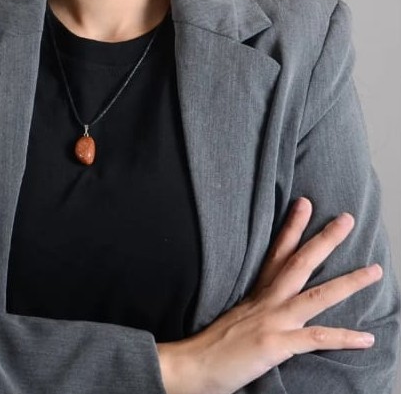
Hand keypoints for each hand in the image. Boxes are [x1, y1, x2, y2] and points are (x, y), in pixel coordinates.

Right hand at [157, 198, 381, 393]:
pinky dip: (343, 338)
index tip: (305, 203)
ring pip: (317, 296)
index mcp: (257, 293)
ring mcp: (272, 320)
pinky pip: (316, 338)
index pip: (277, 252)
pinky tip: (366, 338)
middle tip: (347, 219)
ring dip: (349, 283)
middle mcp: (266, 301)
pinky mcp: (275, 344)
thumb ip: (256, 309)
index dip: (292, 226)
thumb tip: (270, 306)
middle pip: (300, 262)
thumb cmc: (214, 346)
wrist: (193, 365)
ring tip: (374, 271)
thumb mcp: (236, 317)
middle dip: (325, 239)